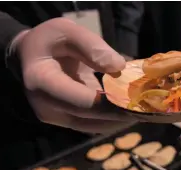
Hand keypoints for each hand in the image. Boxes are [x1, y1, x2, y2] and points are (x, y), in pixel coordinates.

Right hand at [12, 18, 136, 132]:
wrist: (30, 58)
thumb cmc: (47, 41)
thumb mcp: (67, 31)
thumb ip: (92, 47)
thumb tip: (119, 68)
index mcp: (43, 83)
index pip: (83, 102)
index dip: (113, 106)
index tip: (139, 102)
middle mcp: (47, 108)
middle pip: (92, 120)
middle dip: (122, 116)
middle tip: (150, 109)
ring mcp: (57, 117)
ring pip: (95, 126)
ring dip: (120, 120)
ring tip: (145, 109)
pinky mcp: (67, 119)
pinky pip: (94, 123)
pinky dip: (113, 118)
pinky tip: (130, 108)